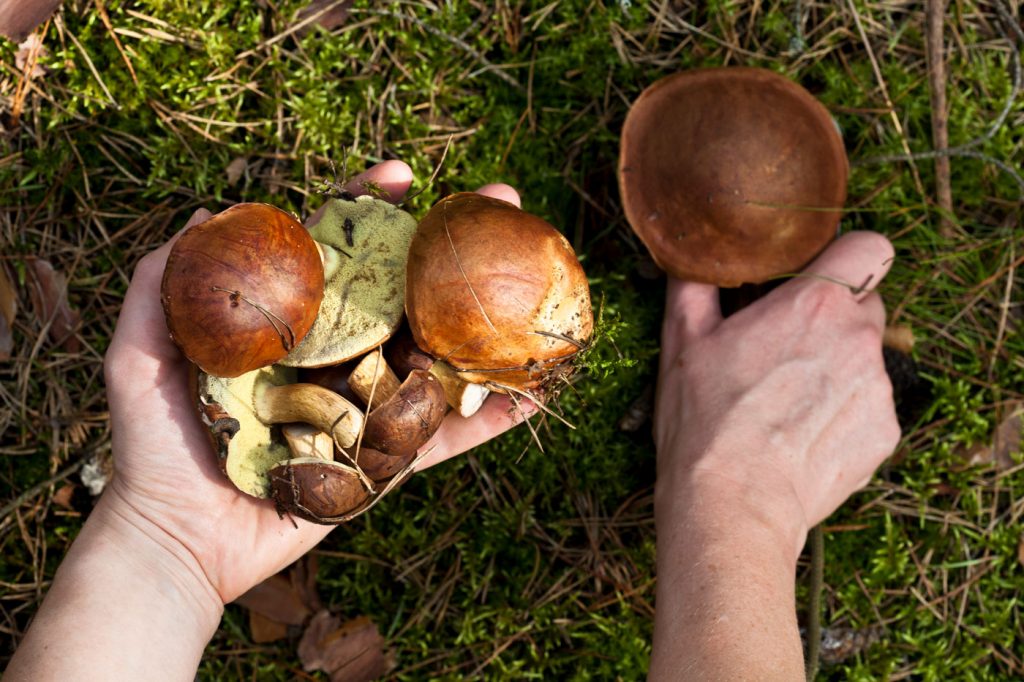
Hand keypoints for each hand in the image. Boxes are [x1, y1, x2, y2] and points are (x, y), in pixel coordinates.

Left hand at [103, 162, 532, 607]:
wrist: (177, 540)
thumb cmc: (154, 450)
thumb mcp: (138, 357)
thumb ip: (158, 287)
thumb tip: (210, 217)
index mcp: (293, 326)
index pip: (338, 252)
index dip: (370, 209)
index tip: (402, 177)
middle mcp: (340, 356)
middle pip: (406, 289)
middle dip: (455, 245)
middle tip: (503, 205)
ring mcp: (370, 404)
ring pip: (440, 354)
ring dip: (492, 319)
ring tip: (540, 282)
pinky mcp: (388, 460)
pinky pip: (448, 438)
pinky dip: (494, 420)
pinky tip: (537, 394)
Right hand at [655, 231, 900, 550]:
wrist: (734, 503)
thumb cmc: (704, 420)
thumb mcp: (682, 341)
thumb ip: (694, 284)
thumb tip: (689, 255)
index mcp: (814, 302)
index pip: (871, 247)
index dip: (848, 257)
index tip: (824, 273)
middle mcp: (859, 338)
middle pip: (868, 304)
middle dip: (837, 316)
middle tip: (790, 343)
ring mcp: (878, 388)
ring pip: (869, 358)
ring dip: (839, 367)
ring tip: (789, 401)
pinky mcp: (884, 433)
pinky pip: (871, 406)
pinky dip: (845, 412)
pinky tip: (802, 433)